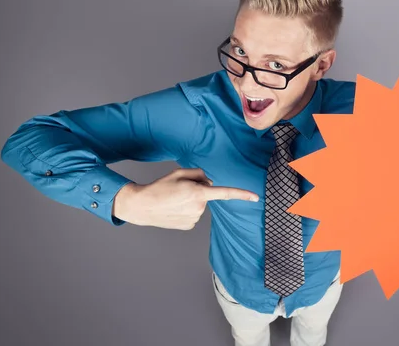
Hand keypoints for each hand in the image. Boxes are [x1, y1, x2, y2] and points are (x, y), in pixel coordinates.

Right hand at [112, 168, 258, 228]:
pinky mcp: (189, 225)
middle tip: (178, 190)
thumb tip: (210, 183)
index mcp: (198, 192)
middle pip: (207, 194)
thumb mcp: (179, 173)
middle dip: (198, 190)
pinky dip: (187, 210)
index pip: (225, 193)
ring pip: (200, 205)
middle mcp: (199, 207)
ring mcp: (195, 218)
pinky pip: (194, 214)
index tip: (256, 197)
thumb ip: (200, 174)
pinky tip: (174, 209)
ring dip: (192, 201)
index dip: (242, 195)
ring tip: (174, 200)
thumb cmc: (159, 187)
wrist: (141, 206)